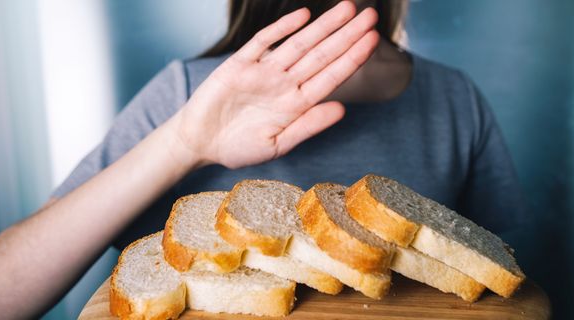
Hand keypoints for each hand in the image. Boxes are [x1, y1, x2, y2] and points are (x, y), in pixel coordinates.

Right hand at [177, 1, 378, 168]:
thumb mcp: (277, 144)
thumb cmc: (238, 148)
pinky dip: (282, 28)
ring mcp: (264, 72)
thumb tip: (342, 110)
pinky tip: (303, 16)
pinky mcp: (240, 64)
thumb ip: (308, 126)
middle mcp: (285, 84)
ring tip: (347, 9)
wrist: (199, 142)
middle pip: (321, 55)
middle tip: (371, 16)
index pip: (331, 77)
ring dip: (323, 26)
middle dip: (346, 35)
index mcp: (296, 104)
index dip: (352, 59)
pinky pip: (264, 42)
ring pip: (299, 43)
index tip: (373, 42)